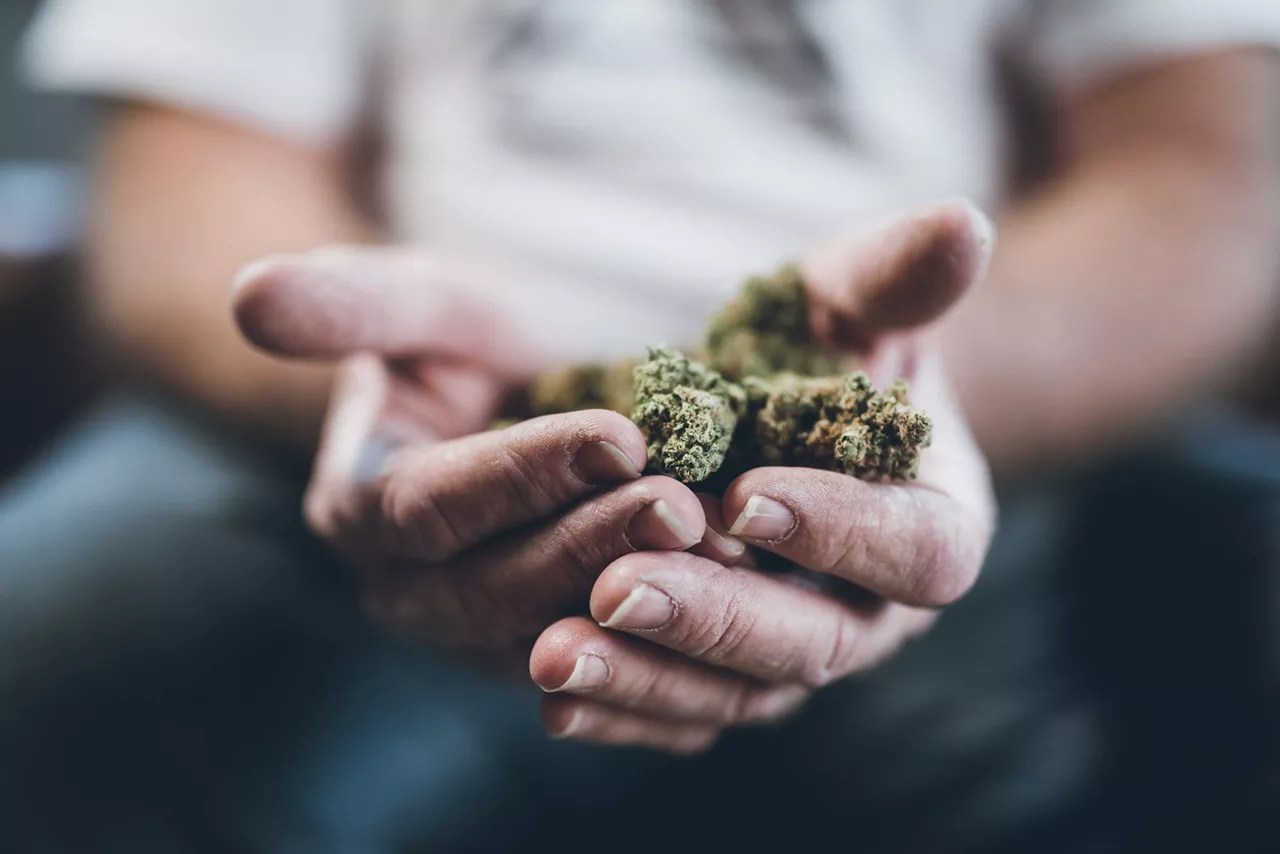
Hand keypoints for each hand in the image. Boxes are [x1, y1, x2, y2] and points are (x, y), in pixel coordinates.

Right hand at [232, 248, 742, 670]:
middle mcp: (412, 593)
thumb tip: (250, 298)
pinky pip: (606, 685)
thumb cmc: (477, 343)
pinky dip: (666, 657)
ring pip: (555, 645)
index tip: (620, 434)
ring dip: (640, 604)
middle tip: (686, 503)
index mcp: (363, 510)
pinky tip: (734, 614)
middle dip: (593, 546)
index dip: (522, 474)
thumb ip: (352, 303)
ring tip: (723, 547)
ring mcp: (482, 641)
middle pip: (495, 593)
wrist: (528, 402)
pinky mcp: (551, 662)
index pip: (432, 507)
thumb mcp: (429, 306)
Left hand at [528, 200, 996, 752]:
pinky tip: (551, 700)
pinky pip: (681, 713)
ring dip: (647, 679)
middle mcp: (876, 614)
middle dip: (716, 619)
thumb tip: (963, 223)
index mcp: (936, 527)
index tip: (744, 496)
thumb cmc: (829, 348)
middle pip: (815, 645)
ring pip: (736, 696)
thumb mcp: (854, 304)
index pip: (916, 551)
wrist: (788, 412)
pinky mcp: (727, 678)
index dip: (840, 530)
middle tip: (617, 589)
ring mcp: (796, 653)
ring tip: (554, 654)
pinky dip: (620, 712)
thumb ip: (897, 277)